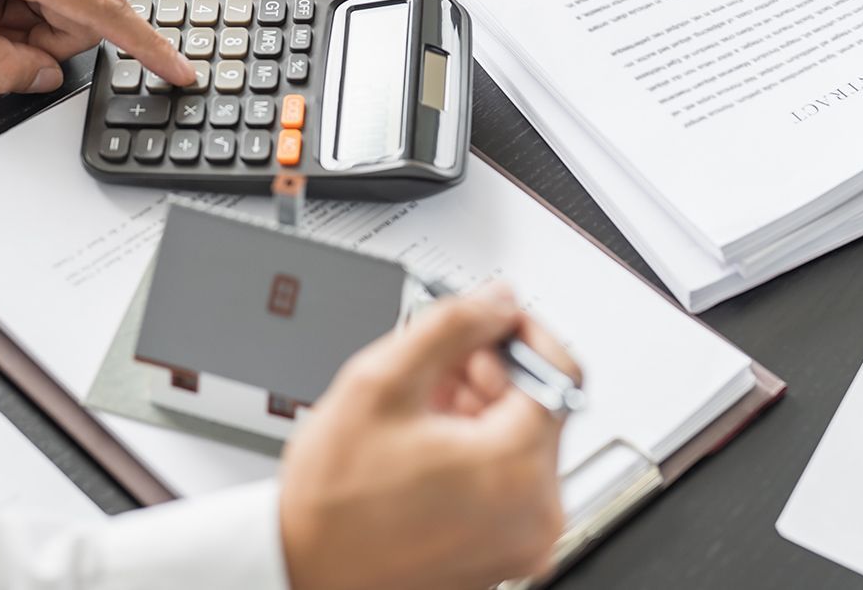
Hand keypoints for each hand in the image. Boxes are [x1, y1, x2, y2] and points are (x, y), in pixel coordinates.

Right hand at [279, 284, 580, 589]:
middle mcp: (535, 515)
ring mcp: (522, 542)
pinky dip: (479, 454)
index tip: (490, 319)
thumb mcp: (381, 382)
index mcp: (517, 470)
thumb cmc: (332, 502)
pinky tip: (426, 446)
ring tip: (420, 408)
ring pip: (523, 443)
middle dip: (491, 373)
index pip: (559, 369)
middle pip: (541, 407)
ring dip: (481, 411)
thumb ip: (450, 325)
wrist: (302, 570)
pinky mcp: (503, 555)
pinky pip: (510, 484)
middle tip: (437, 366)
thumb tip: (495, 301)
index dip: (520, 331)